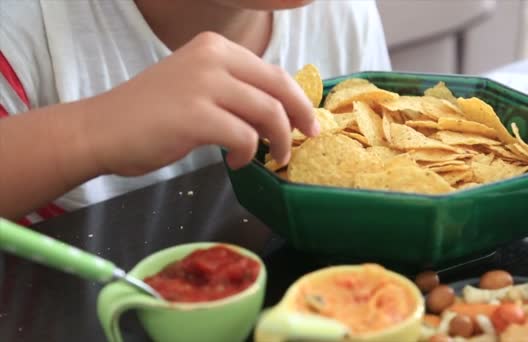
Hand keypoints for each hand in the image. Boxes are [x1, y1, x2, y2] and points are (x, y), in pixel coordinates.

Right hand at [83, 31, 317, 175]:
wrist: (100, 129)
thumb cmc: (150, 115)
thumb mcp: (197, 87)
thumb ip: (235, 92)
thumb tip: (278, 113)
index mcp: (216, 48)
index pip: (274, 72)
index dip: (297, 99)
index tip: (304, 121)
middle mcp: (213, 58)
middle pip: (280, 87)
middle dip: (300, 116)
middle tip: (305, 139)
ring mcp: (203, 84)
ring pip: (268, 113)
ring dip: (279, 141)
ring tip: (272, 158)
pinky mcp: (195, 116)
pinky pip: (245, 137)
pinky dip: (249, 154)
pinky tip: (236, 161)